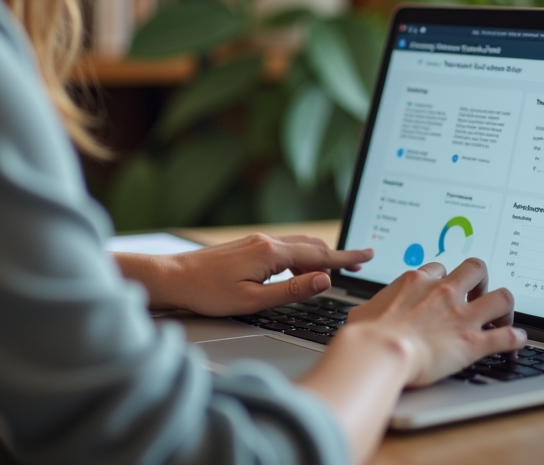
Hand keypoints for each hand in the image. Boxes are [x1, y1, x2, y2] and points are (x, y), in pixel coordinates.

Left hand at [115, 233, 372, 316]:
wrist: (174, 276)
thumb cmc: (209, 293)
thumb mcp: (254, 301)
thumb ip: (292, 290)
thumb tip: (324, 280)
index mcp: (271, 254)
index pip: (319, 256)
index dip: (347, 257)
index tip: (368, 254)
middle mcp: (267, 241)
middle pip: (312, 246)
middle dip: (337, 256)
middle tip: (358, 265)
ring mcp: (257, 241)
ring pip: (299, 244)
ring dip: (319, 254)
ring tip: (334, 269)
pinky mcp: (249, 245)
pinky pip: (285, 246)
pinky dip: (302, 254)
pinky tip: (300, 267)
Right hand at [345, 257, 524, 386]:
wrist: (380, 352)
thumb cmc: (366, 335)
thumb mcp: (361, 313)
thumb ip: (370, 309)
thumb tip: (362, 315)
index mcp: (417, 282)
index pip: (440, 268)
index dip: (446, 279)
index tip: (446, 289)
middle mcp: (444, 293)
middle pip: (477, 268)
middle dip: (481, 281)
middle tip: (476, 296)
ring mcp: (462, 316)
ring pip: (502, 297)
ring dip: (505, 308)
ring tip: (502, 317)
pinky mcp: (473, 341)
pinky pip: (507, 336)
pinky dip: (515, 339)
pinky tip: (516, 343)